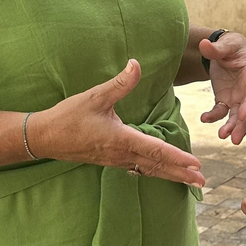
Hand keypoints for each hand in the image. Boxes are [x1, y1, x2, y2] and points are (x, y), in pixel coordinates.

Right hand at [34, 59, 205, 187]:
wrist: (44, 137)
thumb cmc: (68, 117)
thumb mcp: (94, 96)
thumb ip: (119, 83)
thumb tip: (136, 64)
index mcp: (121, 139)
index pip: (155, 151)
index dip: (177, 157)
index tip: (195, 163)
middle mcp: (121, 154)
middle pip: (157, 166)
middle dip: (180, 173)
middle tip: (201, 181)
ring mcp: (116, 160)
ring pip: (149, 170)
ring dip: (170, 175)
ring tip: (190, 180)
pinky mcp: (111, 160)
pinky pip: (139, 168)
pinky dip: (155, 172)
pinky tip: (163, 172)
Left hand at [199, 31, 245, 143]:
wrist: (226, 50)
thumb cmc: (231, 45)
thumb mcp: (226, 44)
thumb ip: (216, 48)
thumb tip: (203, 45)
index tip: (242, 116)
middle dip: (243, 125)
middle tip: (235, 139)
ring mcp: (237, 97)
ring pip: (237, 116)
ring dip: (231, 127)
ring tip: (222, 136)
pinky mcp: (226, 100)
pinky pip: (221, 111)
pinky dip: (213, 117)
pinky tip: (204, 118)